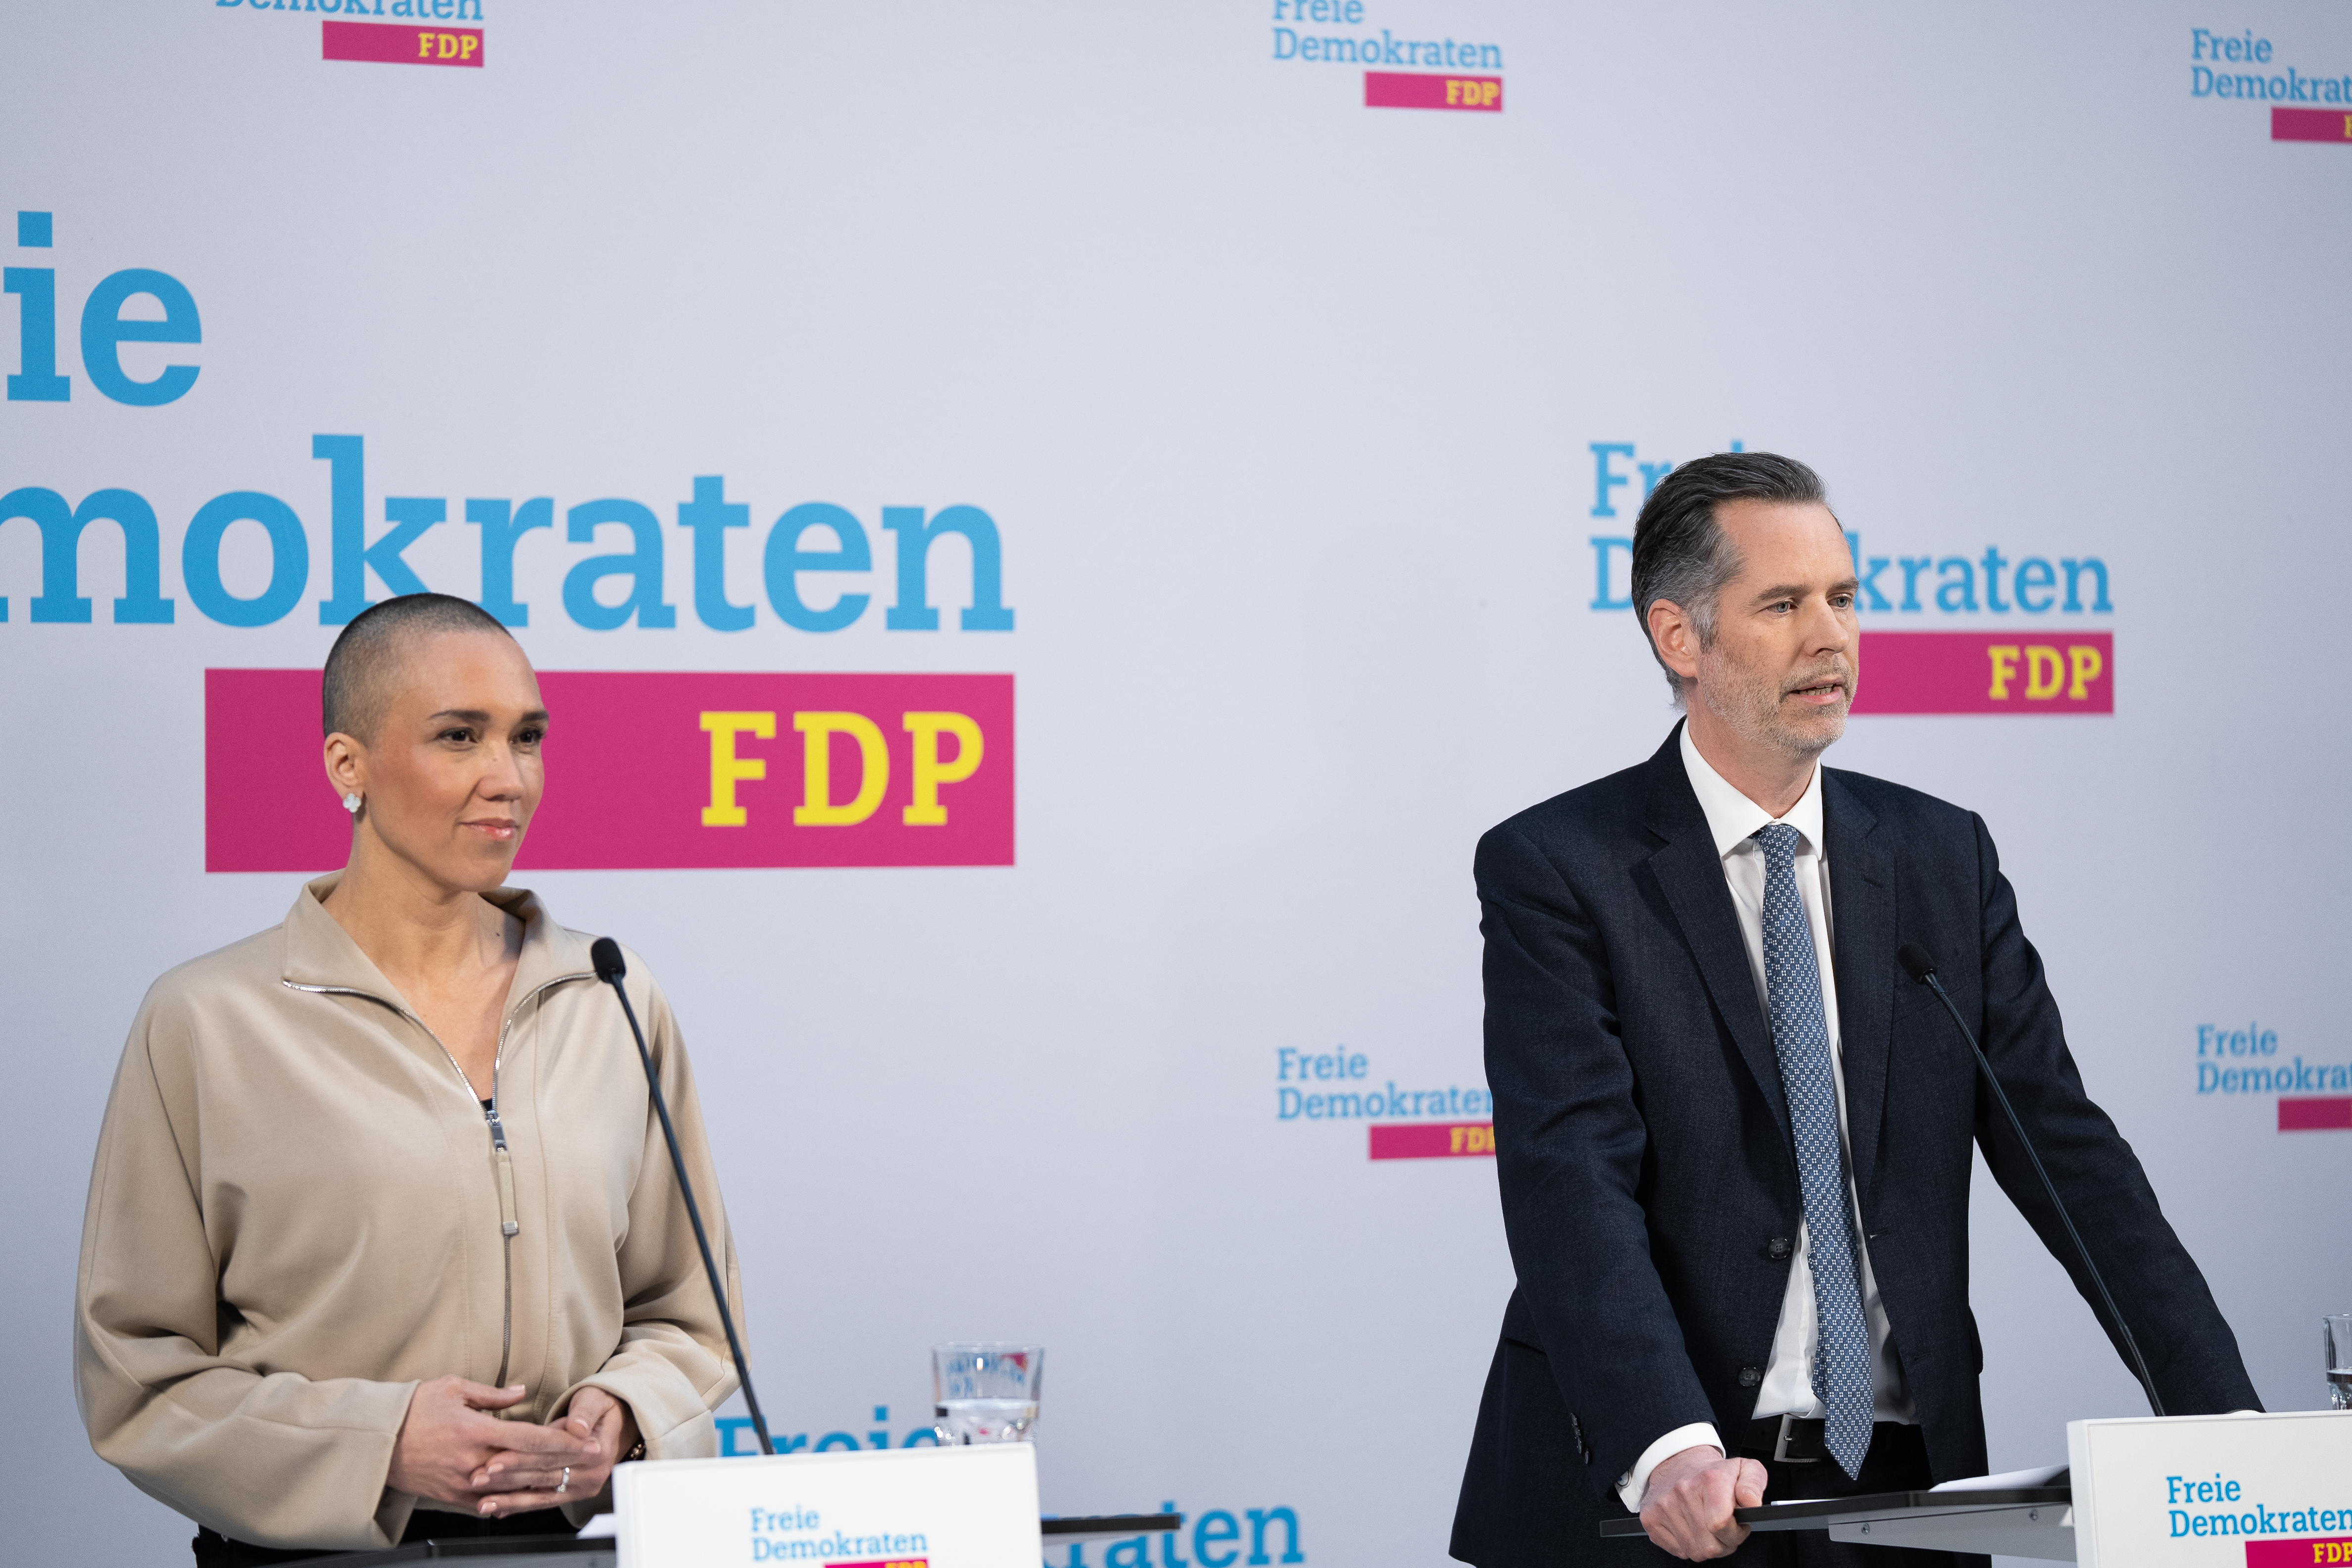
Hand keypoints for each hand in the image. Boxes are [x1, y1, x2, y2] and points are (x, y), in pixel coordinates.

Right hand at [388, 1377, 602, 1513]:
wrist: (378, 1443)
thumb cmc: (414, 1410)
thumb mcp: (453, 1388)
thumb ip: (492, 1394)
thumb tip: (521, 1392)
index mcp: (476, 1431)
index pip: (530, 1438)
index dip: (563, 1441)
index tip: (587, 1440)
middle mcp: (473, 1461)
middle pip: (529, 1465)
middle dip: (565, 1461)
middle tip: (592, 1457)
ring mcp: (463, 1483)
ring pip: (514, 1487)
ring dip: (545, 1481)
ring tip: (572, 1473)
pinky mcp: (453, 1497)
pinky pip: (490, 1502)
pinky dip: (514, 1497)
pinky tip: (534, 1493)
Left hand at [470, 1386, 638, 1516]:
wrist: (616, 1421)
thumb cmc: (599, 1406)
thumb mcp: (595, 1400)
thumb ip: (585, 1412)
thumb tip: (578, 1428)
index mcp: (598, 1451)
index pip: (552, 1455)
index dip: (521, 1457)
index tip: (493, 1459)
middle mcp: (591, 1475)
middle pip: (542, 1476)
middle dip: (507, 1479)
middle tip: (477, 1478)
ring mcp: (581, 1487)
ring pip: (539, 1495)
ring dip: (508, 1499)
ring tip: (482, 1501)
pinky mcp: (571, 1494)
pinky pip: (542, 1502)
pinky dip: (518, 1506)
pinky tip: (498, 1510)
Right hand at [1638, 1445, 1767, 1560]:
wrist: (1676, 1462)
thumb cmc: (1712, 1473)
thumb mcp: (1744, 1469)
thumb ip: (1754, 1485)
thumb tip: (1752, 1503)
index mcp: (1709, 1480)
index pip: (1721, 1524)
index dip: (1736, 1532)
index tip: (1738, 1524)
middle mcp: (1682, 1491)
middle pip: (1710, 1545)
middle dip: (1724, 1543)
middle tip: (1725, 1529)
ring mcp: (1663, 1507)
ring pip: (1695, 1552)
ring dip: (1706, 1545)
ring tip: (1708, 1527)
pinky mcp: (1650, 1519)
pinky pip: (1678, 1551)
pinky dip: (1688, 1545)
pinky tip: (1691, 1528)